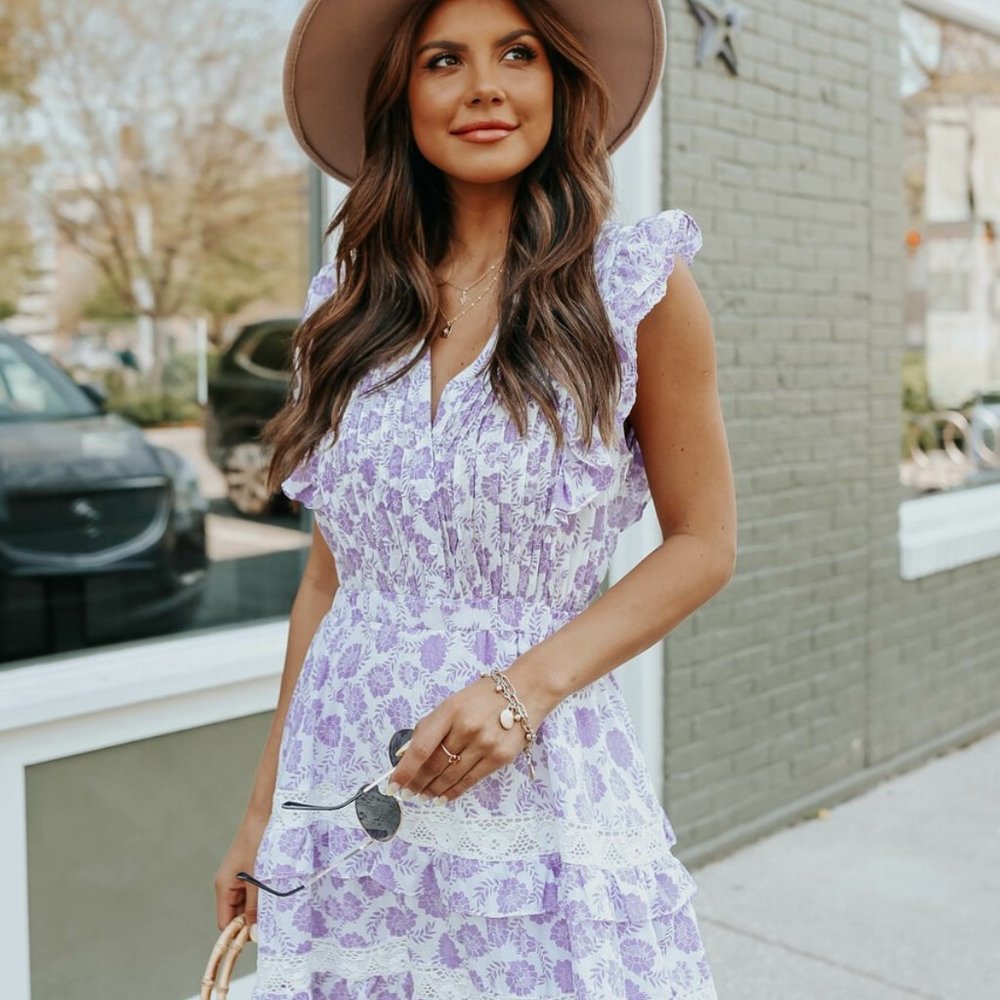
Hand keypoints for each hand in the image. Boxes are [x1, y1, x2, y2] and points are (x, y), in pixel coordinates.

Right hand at [213, 811, 268, 931]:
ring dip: (259, 906)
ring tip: (275, 902)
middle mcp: (227, 884)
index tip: (258, 935)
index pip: (225, 922)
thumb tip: (252, 932)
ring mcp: (237, 877)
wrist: (265, 815)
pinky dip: (262, 895)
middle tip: (272, 920)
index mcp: (224, 887)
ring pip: (246, 903)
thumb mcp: (258, 878)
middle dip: (251, 920)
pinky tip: (275, 891)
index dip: (238, 933)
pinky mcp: (247, 871)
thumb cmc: (258, 843)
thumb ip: (255, 906)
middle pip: (236, 914)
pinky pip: (252, 891)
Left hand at [386, 665, 558, 803]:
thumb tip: (406, 754)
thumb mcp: (453, 703)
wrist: (524, 692)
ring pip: (450, 776)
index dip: (405, 770)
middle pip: (434, 765)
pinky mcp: (499, 758)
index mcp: (450, 711)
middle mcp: (467, 728)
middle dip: (417, 782)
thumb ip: (430, 726)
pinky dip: (453, 791)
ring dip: (433, 789)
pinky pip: (470, 780)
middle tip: (407, 792)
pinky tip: (442, 797)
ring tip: (423, 795)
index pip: (421, 747)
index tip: (393, 784)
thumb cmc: (483, 697)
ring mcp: (484, 744)